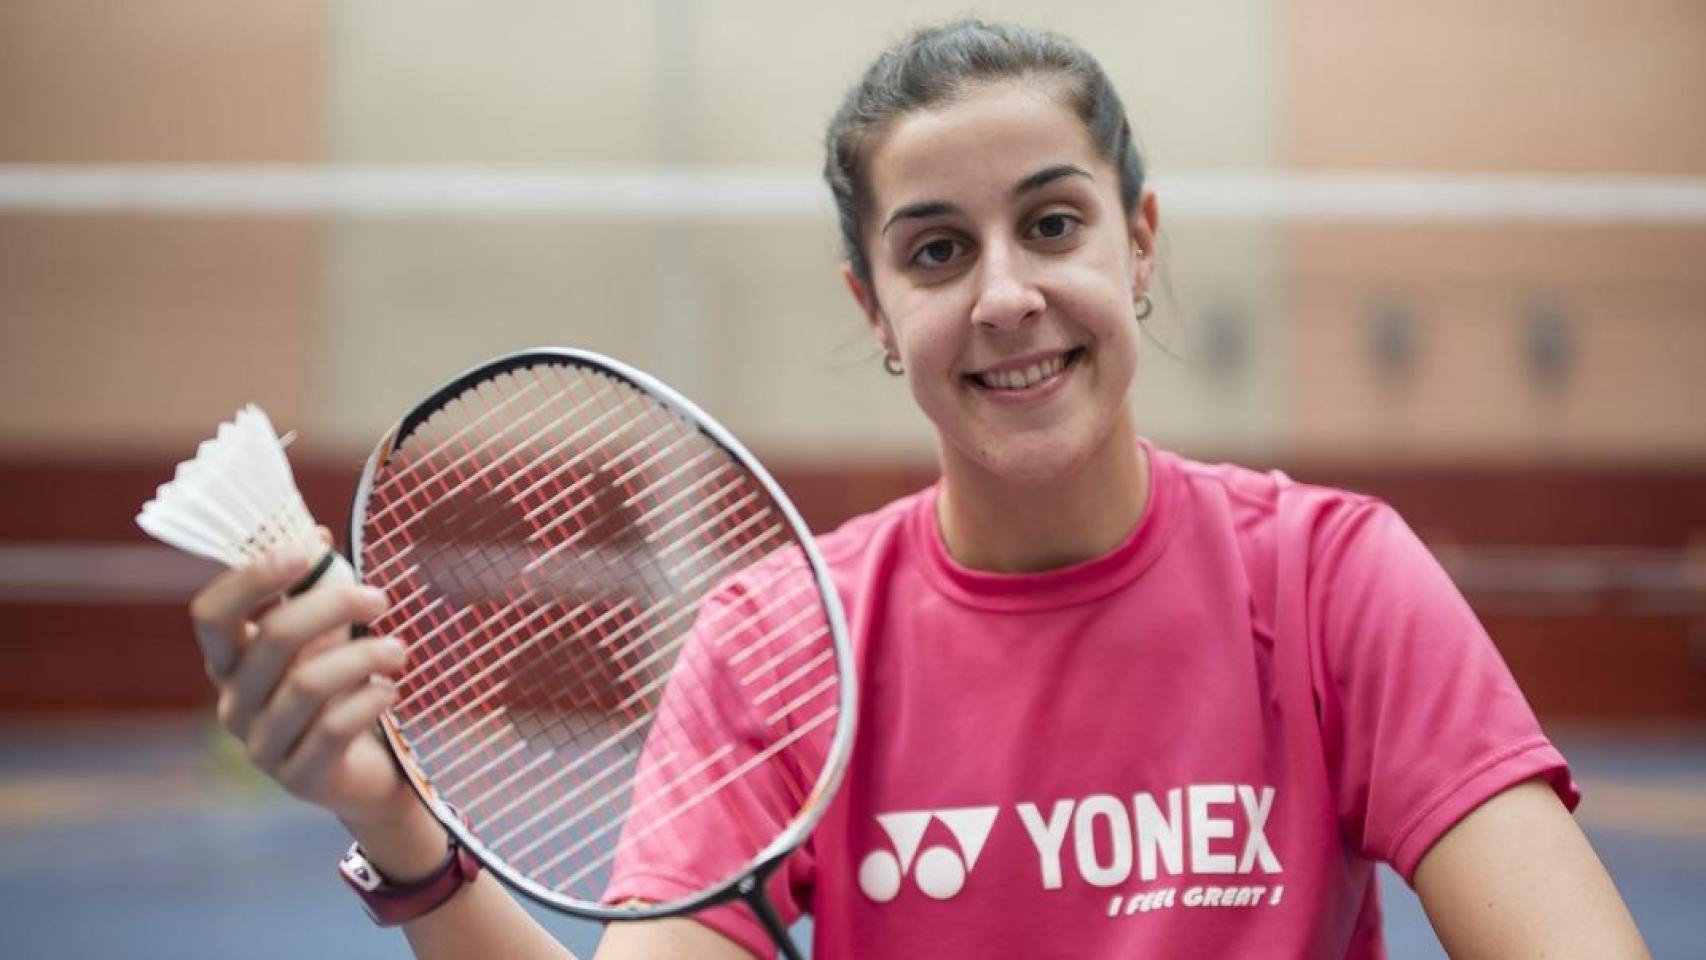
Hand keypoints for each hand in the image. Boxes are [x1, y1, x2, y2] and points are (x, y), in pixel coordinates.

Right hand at [189, 536, 412, 824]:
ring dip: (363, 657)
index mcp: (229, 661)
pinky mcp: (298, 777)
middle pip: (271, 639)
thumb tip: (314, 533)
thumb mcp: (325, 636)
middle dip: (333, 607)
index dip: (250, 579)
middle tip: (379, 598)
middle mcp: (233, 703)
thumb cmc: (341, 688)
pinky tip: (391, 690)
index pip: (211, 615)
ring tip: (400, 649)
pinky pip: (332, 729)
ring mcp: (261, 745)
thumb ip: (313, 590)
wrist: (369, 769)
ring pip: (306, 684)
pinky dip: (369, 700)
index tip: (304, 552)